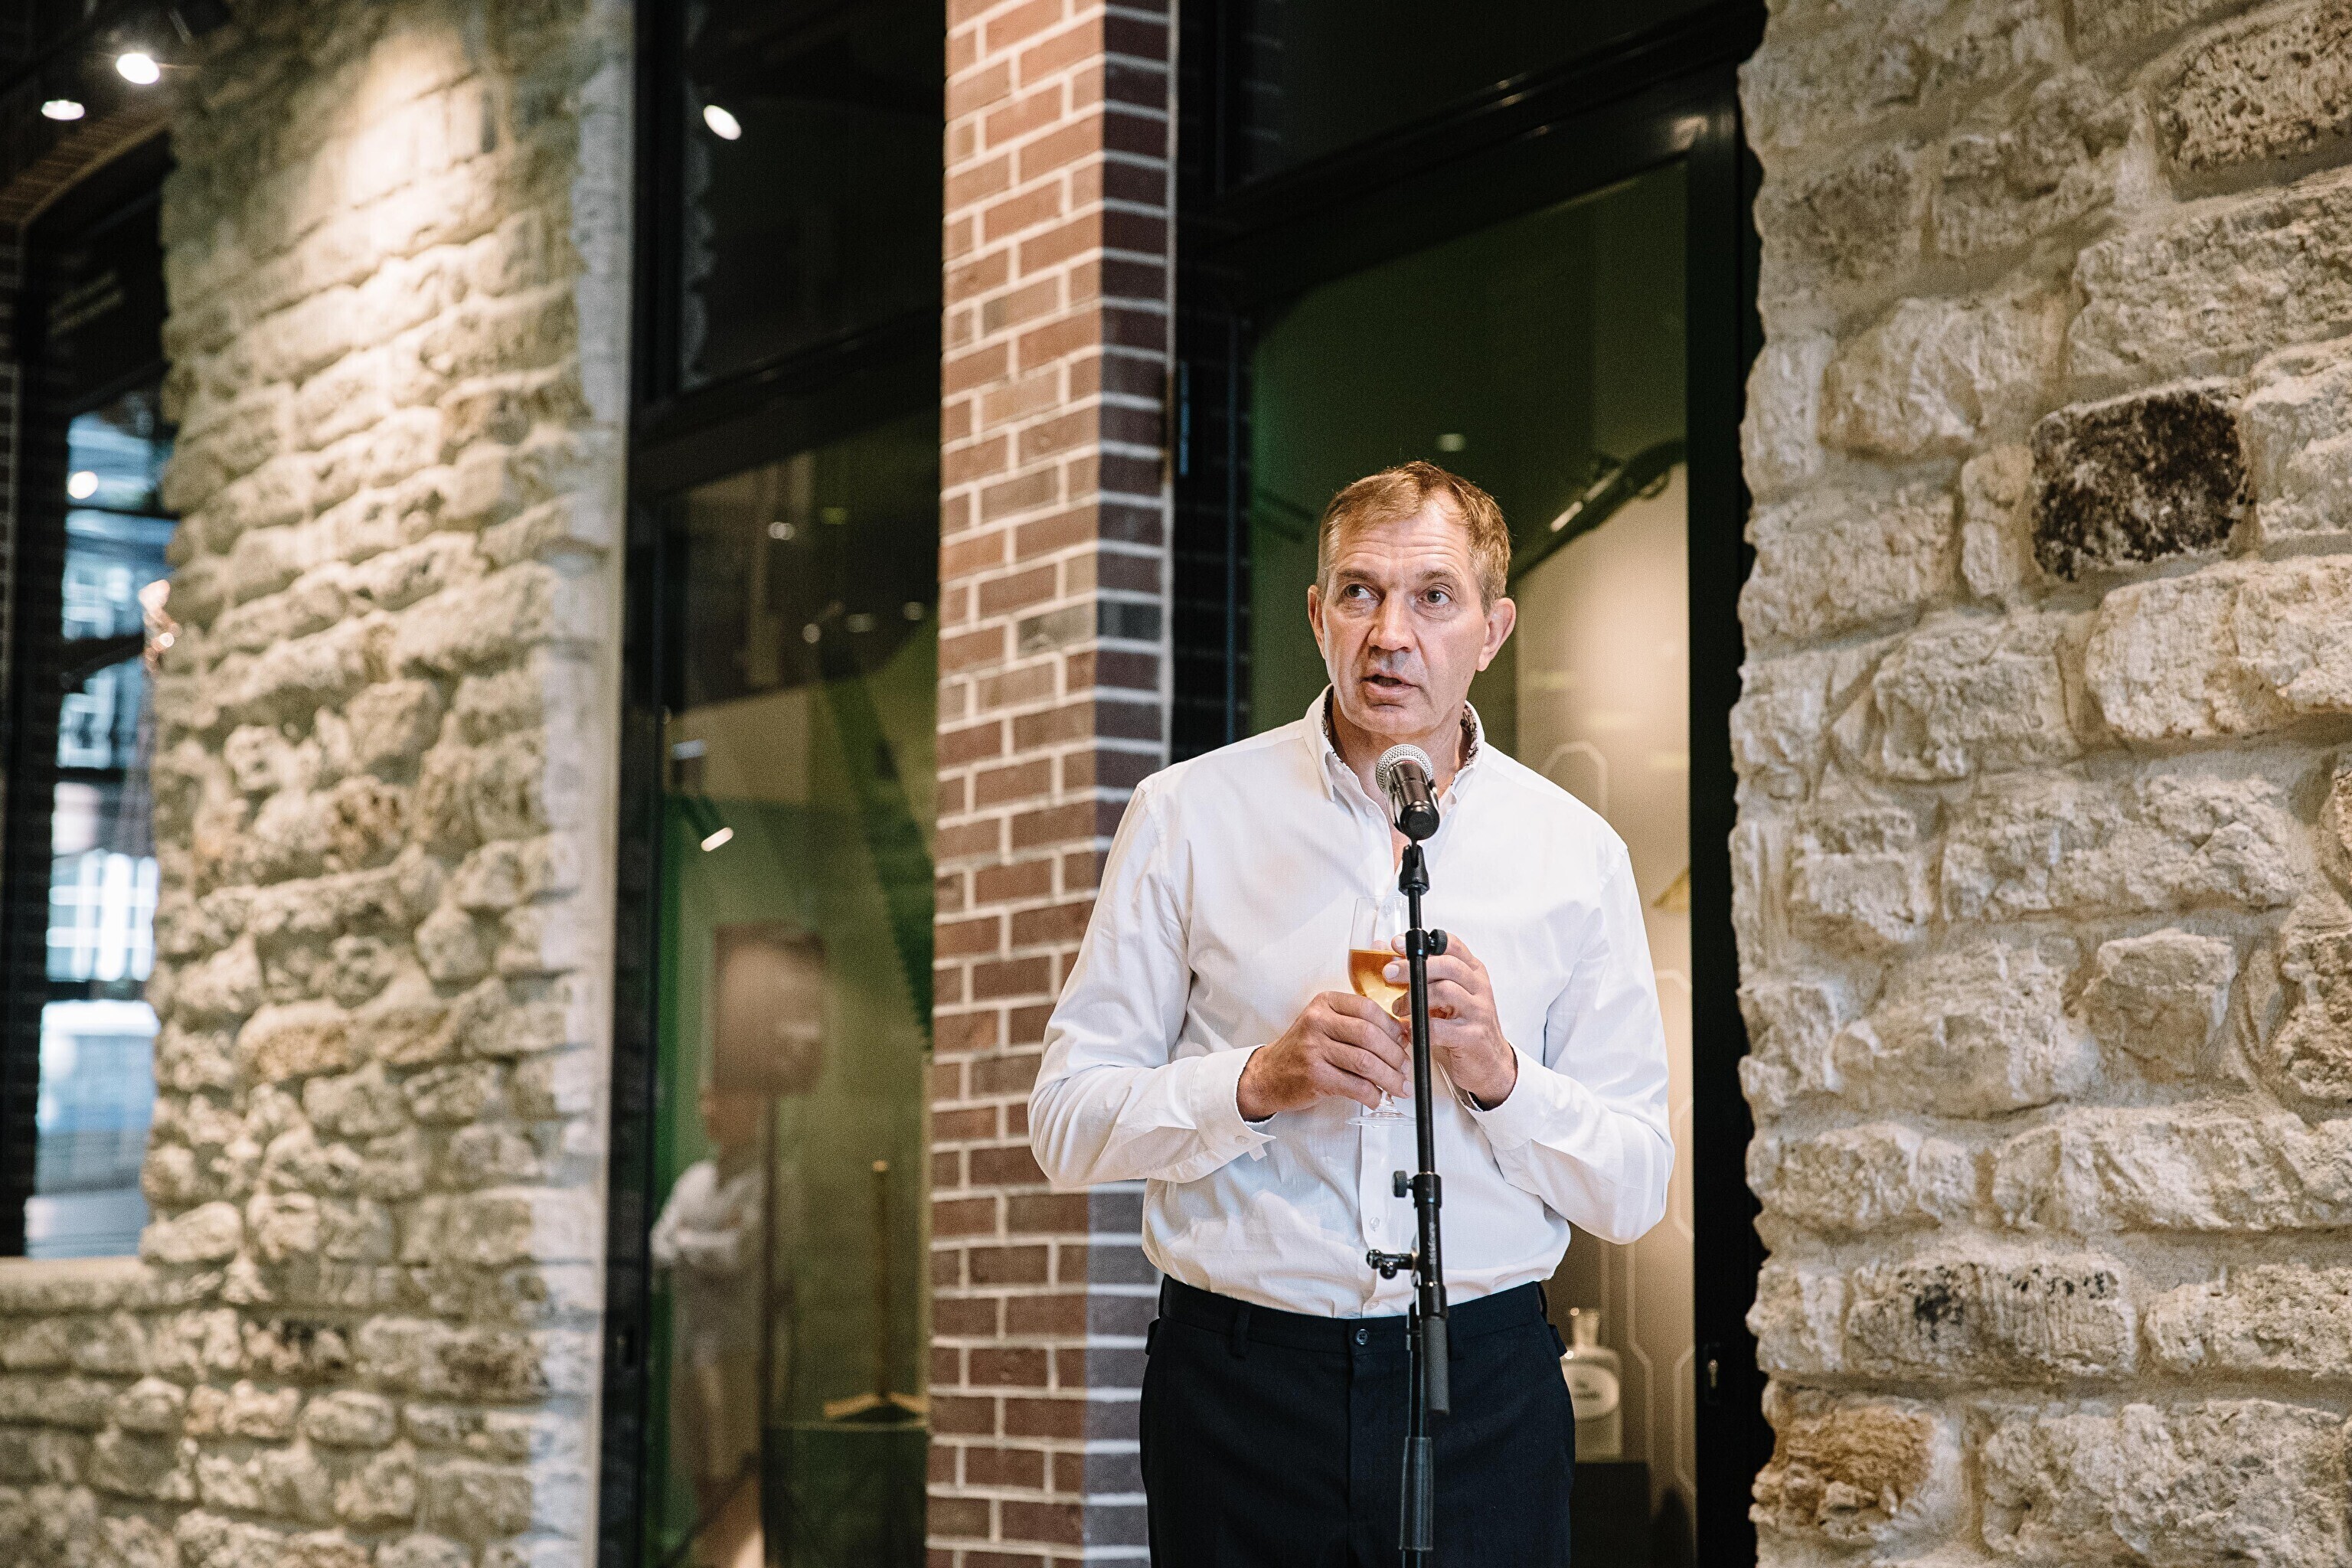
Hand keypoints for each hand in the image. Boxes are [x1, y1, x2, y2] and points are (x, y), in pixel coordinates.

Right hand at [1237, 992, 1409, 1118]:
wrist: (1268, 1076)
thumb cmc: (1302, 1051)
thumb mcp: (1324, 1025)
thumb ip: (1355, 1024)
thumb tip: (1399, 1037)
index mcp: (1324, 1003)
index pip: (1367, 1008)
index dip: (1392, 1027)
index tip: (1404, 1040)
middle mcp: (1317, 1022)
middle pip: (1370, 1035)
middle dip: (1395, 1055)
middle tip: (1405, 1068)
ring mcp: (1314, 1049)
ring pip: (1366, 1062)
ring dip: (1389, 1078)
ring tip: (1399, 1086)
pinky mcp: (1315, 1076)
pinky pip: (1356, 1086)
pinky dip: (1372, 1095)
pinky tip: (1376, 1097)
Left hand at [1383, 933, 1516, 1106]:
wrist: (1490, 1065)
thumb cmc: (1464, 1028)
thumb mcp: (1446, 997)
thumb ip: (1423, 975)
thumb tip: (1387, 952)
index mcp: (1472, 973)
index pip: (1452, 946)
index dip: (1423, 943)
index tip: (1398, 944)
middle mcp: (1479, 989)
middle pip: (1448, 965)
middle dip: (1413, 967)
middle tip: (1390, 974)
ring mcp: (1478, 1012)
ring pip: (1445, 991)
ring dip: (1414, 998)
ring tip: (1399, 1008)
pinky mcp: (1472, 1037)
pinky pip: (1441, 1027)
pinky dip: (1419, 1027)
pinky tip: (1410, 1029)